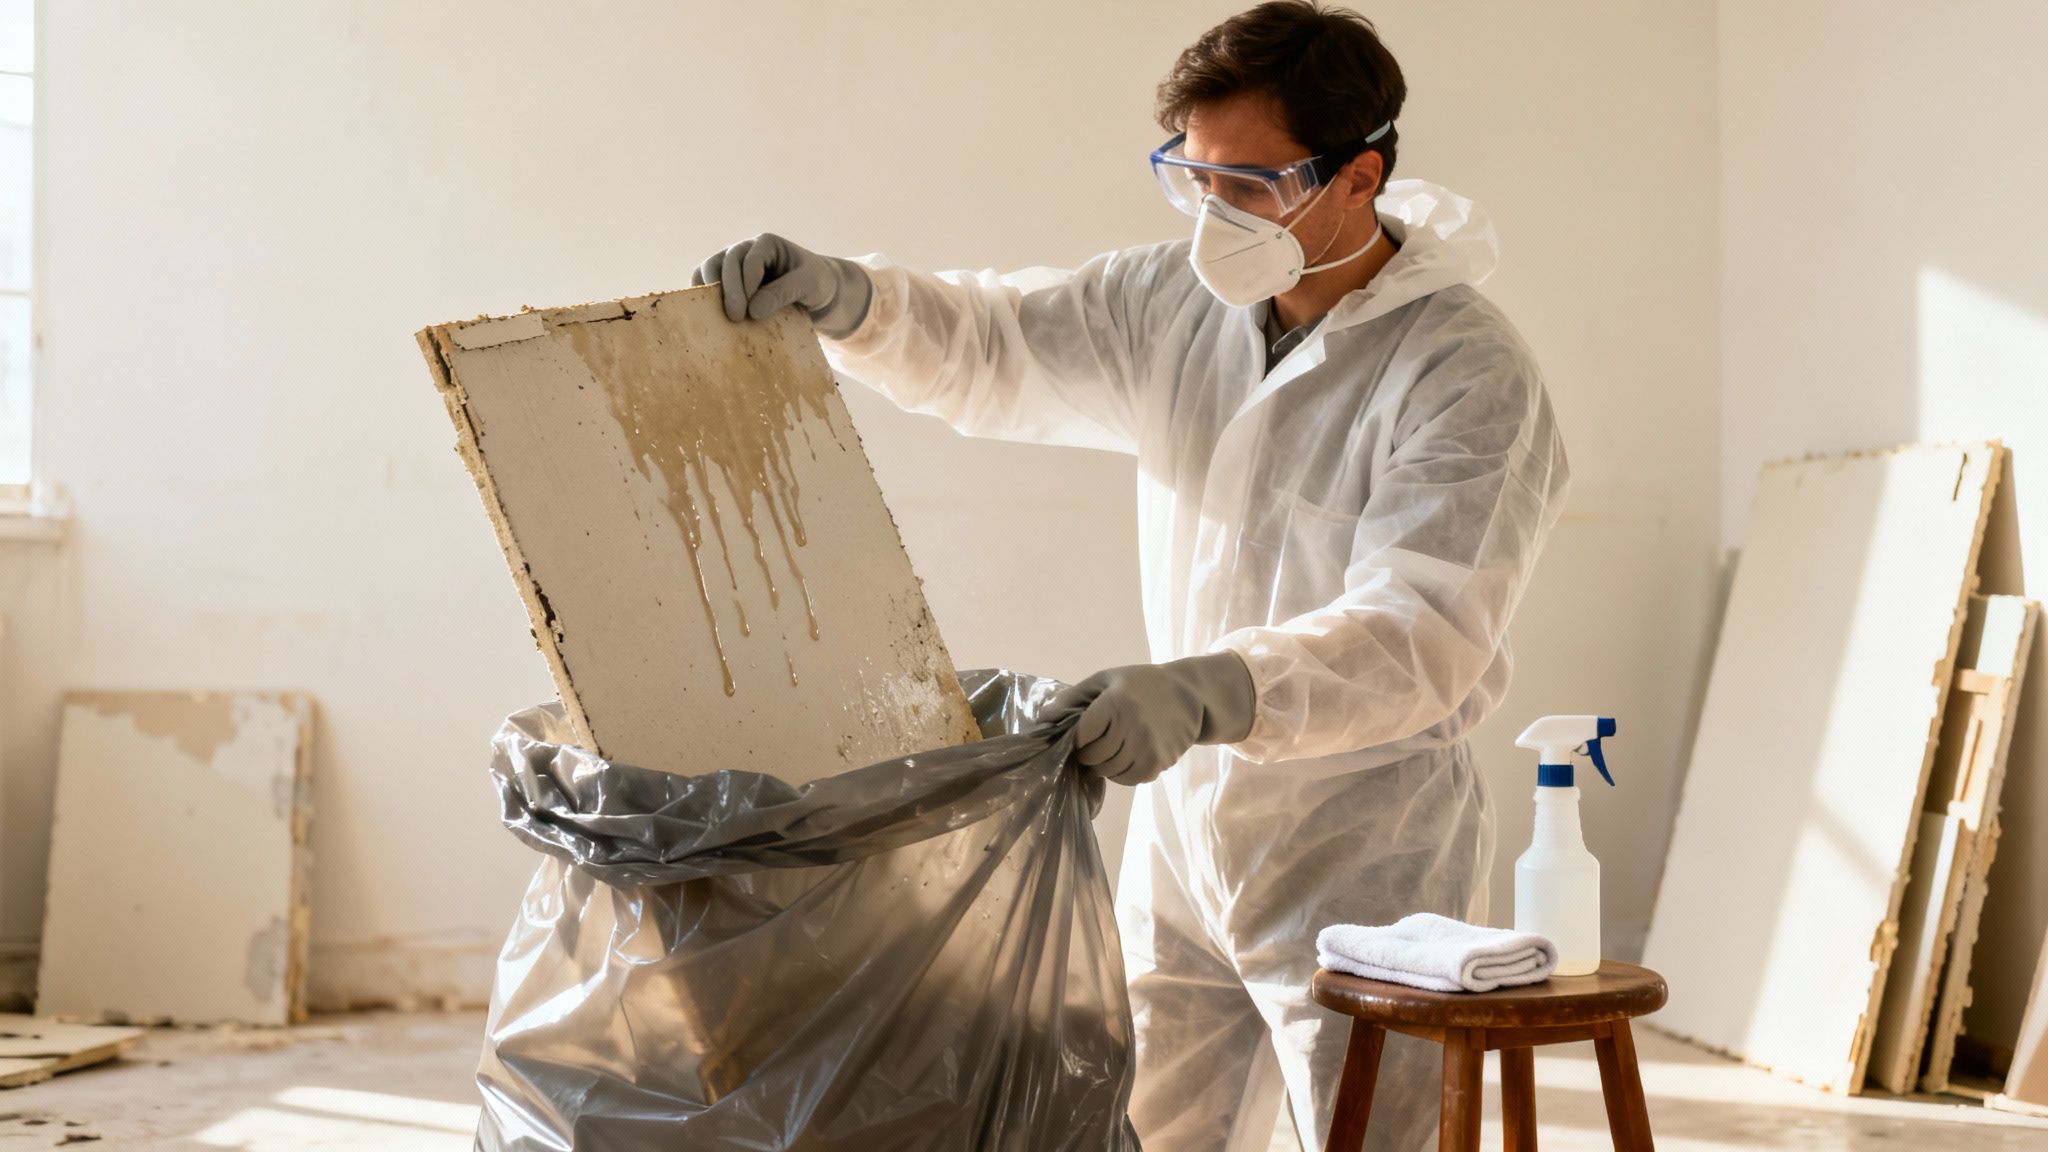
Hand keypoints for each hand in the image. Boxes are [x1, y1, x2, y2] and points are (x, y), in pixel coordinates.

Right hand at [689, 233, 873, 338]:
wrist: (818, 294)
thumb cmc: (816, 285)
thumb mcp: (808, 286)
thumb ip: (783, 293)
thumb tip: (752, 311)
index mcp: (767, 244)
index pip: (751, 260)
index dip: (747, 284)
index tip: (750, 311)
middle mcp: (746, 249)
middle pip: (726, 261)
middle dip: (729, 290)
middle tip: (735, 317)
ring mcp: (733, 264)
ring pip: (709, 268)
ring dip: (709, 291)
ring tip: (717, 316)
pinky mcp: (726, 281)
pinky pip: (705, 282)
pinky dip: (703, 296)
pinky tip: (708, 315)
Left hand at [1046, 652, 1256, 785]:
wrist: (1189, 695)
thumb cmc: (1139, 684)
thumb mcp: (1105, 680)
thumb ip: (1072, 697)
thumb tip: (1043, 720)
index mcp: (1115, 702)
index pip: (1081, 735)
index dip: (1076, 739)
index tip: (1080, 735)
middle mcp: (1132, 726)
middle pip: (1093, 756)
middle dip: (1087, 754)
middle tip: (1093, 745)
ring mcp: (1147, 747)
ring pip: (1109, 771)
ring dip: (1103, 765)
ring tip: (1110, 750)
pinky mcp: (1159, 763)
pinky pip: (1129, 779)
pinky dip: (1122, 773)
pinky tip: (1126, 757)